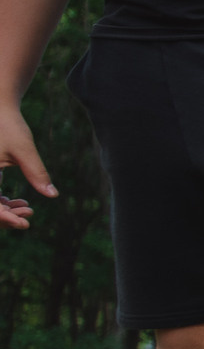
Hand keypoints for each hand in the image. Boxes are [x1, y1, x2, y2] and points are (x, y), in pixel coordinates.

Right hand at [0, 99, 55, 230]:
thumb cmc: (9, 125)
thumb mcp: (23, 149)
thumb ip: (37, 172)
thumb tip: (53, 194)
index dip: (4, 218)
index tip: (25, 223)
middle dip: (5, 216)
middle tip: (29, 215)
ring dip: (4, 210)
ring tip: (28, 209)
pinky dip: (0, 202)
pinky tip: (22, 202)